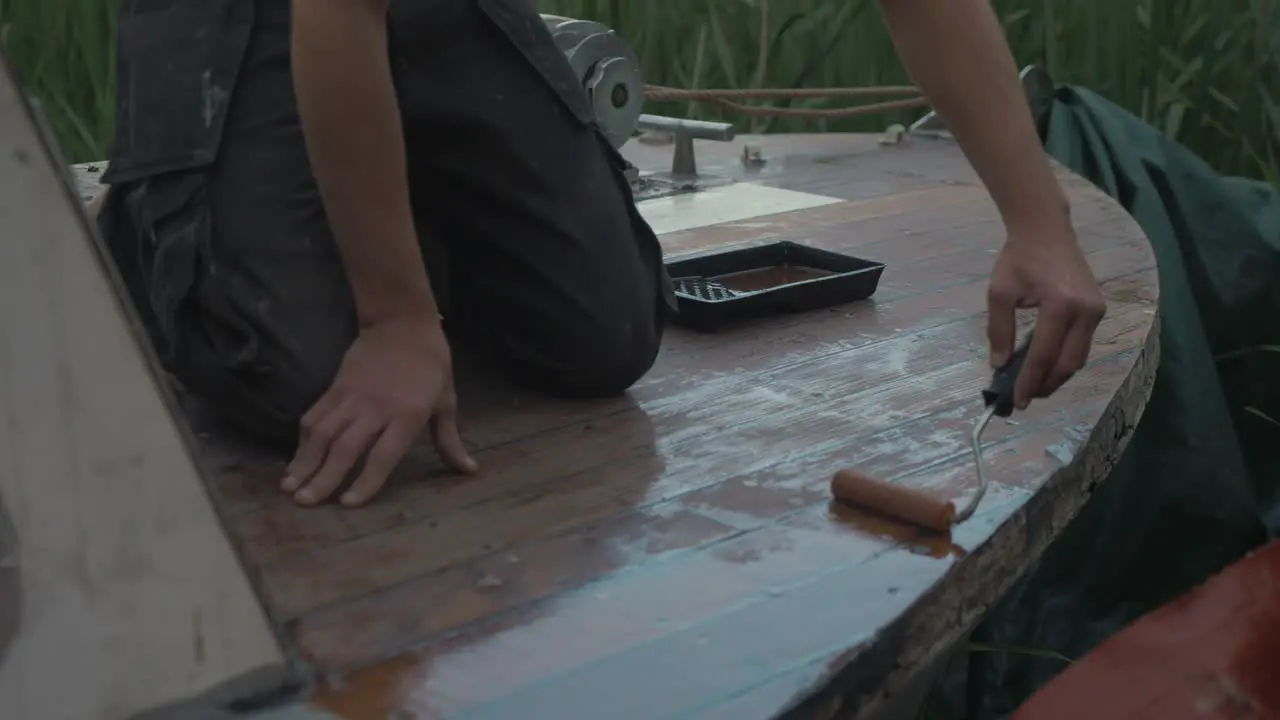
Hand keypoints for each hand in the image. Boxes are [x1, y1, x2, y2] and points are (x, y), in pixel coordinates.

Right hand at [280, 314, 477, 506]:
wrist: (403, 321)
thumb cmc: (431, 364)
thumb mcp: (446, 401)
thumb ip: (449, 440)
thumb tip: (469, 470)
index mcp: (408, 414)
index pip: (384, 454)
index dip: (366, 480)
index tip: (348, 504)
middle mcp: (377, 407)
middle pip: (345, 448)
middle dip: (323, 478)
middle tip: (305, 503)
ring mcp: (352, 396)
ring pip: (322, 432)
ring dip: (304, 461)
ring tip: (289, 487)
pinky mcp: (335, 386)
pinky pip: (314, 415)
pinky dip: (302, 439)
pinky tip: (296, 459)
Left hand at [987, 223, 1106, 409]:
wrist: (1046, 230)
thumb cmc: (1019, 258)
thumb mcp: (999, 293)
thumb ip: (999, 331)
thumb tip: (999, 365)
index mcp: (1060, 305)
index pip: (1043, 354)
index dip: (1029, 381)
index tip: (1016, 401)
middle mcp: (1085, 311)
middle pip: (1068, 363)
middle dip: (1046, 385)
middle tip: (1024, 399)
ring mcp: (1096, 311)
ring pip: (1079, 357)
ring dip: (1057, 376)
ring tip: (1033, 387)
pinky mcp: (1098, 310)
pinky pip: (1082, 344)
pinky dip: (1064, 360)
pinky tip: (1046, 367)